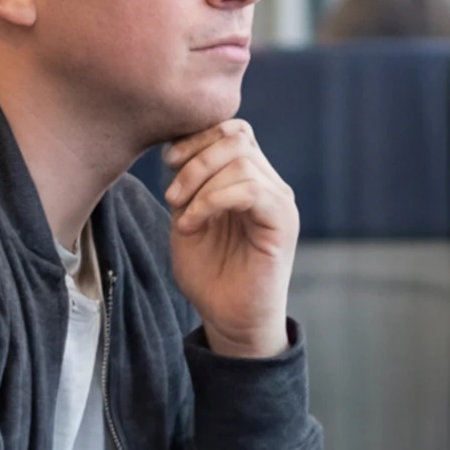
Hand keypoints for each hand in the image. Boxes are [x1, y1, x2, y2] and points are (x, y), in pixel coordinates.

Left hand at [166, 116, 297, 360]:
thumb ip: (188, 182)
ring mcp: (279, 202)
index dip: (196, 137)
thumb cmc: (209, 273)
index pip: (231, 130)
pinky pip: (250, 189)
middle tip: (172, 195)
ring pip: (241, 160)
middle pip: (236, 137)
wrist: (230, 319)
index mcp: (250, 178)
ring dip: (200, 183)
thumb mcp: (187, 216)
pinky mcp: (282, 222)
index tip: (168, 161)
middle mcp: (270, 184)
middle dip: (195, 158)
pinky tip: (192, 224)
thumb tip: (175, 145)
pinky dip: (212, 201)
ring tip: (181, 214)